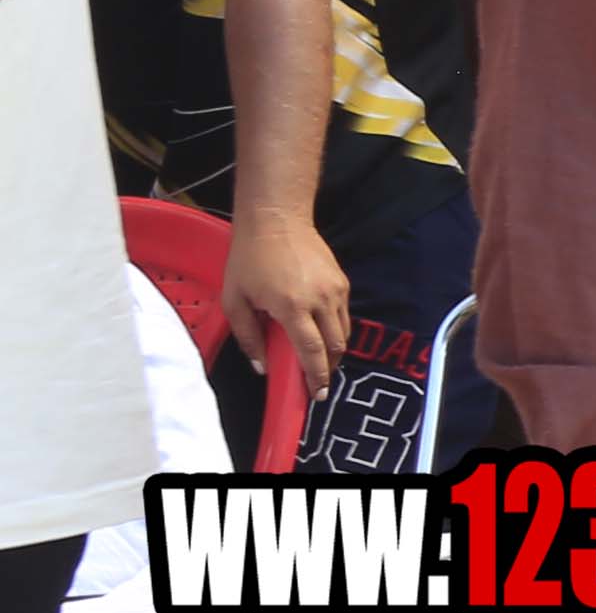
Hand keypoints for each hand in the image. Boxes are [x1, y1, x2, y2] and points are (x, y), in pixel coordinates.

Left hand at [219, 206, 350, 390]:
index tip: (316, 393)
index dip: (316, 376)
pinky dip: (334, 329)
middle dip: (329, 368)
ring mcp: (336, 290)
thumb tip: (262, 366)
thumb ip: (247, 337)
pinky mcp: (342, 282)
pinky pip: (343, 315)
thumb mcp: (235, 299)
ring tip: (319, 359)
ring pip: (344, 332)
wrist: (276, 220)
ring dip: (334, 350)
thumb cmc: (249, 258)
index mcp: (292, 307)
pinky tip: (319, 330)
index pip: (312, 352)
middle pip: (335, 346)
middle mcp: (321, 301)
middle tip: (317, 381)